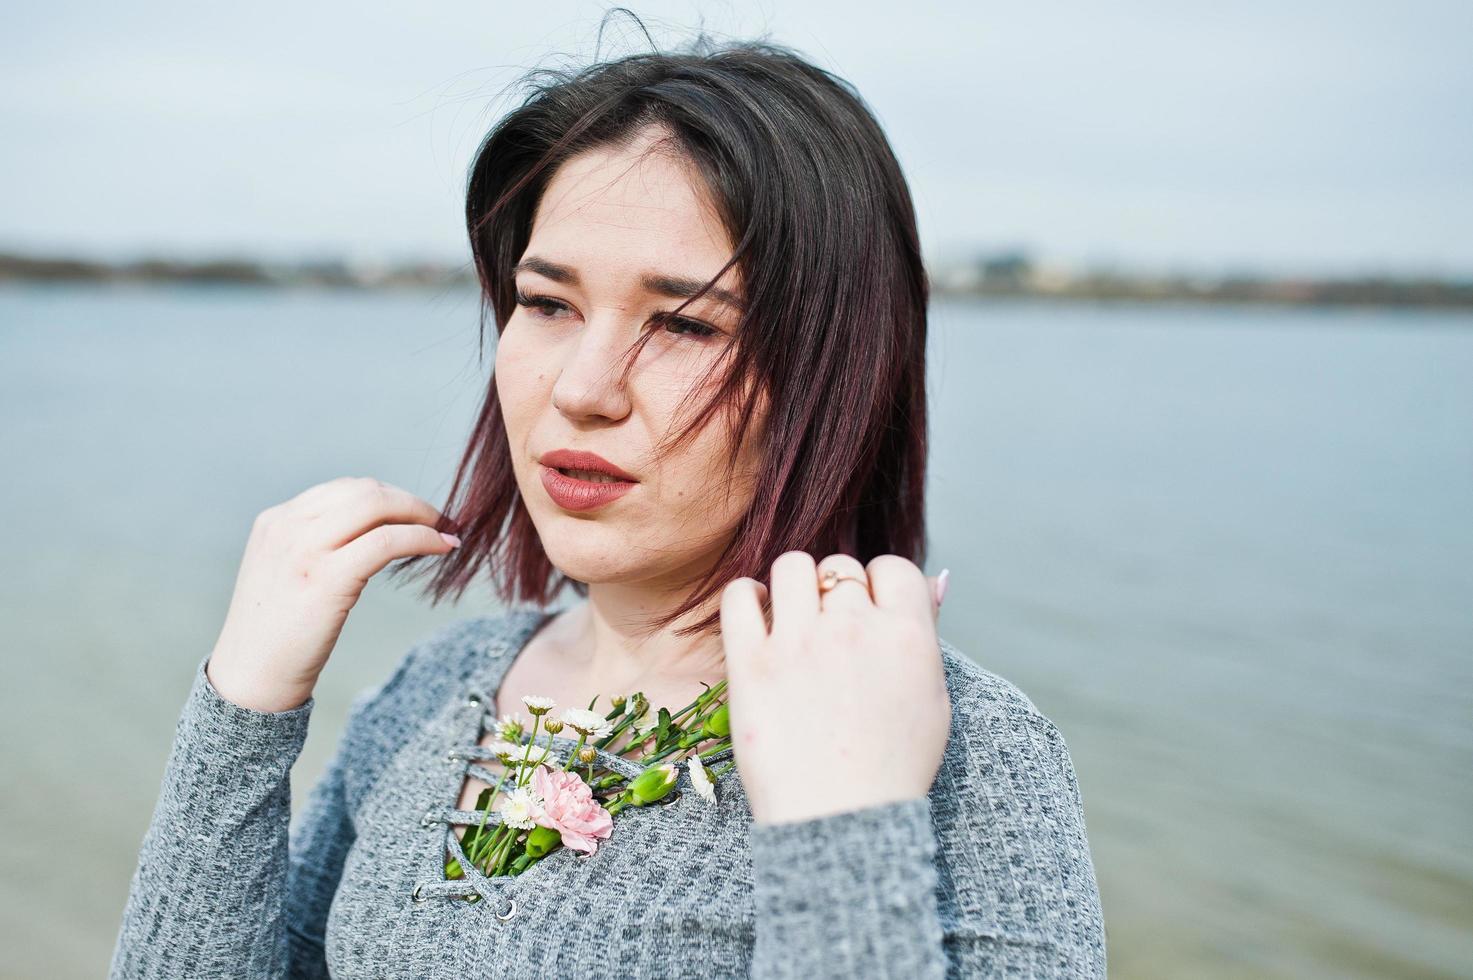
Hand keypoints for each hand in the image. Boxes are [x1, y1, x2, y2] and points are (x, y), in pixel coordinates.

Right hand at [205, 477, 461, 712]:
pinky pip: (387, 541)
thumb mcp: (285, 574)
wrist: (251, 679)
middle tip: (440, 521)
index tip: (415, 515)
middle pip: (365, 490)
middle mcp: (287, 526)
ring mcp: (304, 550)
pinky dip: (423, 538)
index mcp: (276, 521)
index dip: (388, 497)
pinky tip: (442, 549)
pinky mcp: (326, 578)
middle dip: (410, 502)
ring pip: (377, 506)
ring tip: (445, 533)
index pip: (344, 490)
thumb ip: (315, 546)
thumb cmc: (276, 635)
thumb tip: (372, 533)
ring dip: (422, 515)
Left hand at [719, 551, 950, 824]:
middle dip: (834, 591)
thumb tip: (937, 577)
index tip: (867, 612)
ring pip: (791, 568)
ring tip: (790, 617)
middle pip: (839, 568)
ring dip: (792, 586)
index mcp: (906, 636)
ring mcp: (799, 644)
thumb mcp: (933, 699)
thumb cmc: (892, 768)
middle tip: (828, 629)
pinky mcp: (751, 664)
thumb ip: (928, 632)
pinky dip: (745, 596)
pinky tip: (754, 613)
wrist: (841, 822)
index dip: (878, 586)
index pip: (891, 567)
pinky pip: (738, 597)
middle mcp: (854, 629)